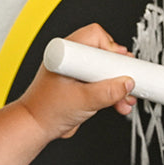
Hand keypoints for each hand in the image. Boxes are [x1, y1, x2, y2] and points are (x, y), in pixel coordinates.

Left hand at [20, 23, 136, 139]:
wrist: (36, 128)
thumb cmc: (46, 111)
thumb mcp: (82, 100)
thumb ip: (106, 93)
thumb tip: (126, 84)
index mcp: (65, 53)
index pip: (94, 36)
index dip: (111, 49)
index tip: (121, 65)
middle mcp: (72, 59)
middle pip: (104, 53)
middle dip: (119, 69)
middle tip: (128, 79)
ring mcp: (77, 72)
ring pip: (106, 70)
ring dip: (119, 84)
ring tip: (126, 97)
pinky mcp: (82, 85)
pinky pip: (102, 83)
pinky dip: (113, 92)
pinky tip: (120, 103)